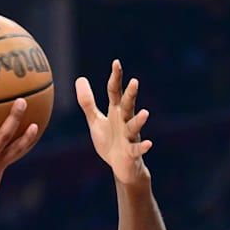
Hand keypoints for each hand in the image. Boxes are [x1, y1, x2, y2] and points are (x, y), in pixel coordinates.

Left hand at [75, 59, 152, 184]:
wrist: (120, 167)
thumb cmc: (109, 141)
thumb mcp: (95, 120)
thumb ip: (88, 102)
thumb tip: (80, 78)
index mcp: (116, 112)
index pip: (115, 91)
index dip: (116, 78)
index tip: (116, 62)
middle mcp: (125, 121)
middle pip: (128, 105)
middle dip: (131, 95)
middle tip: (134, 82)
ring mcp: (129, 136)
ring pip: (135, 126)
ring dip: (140, 120)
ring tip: (146, 113)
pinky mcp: (132, 152)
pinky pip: (137, 149)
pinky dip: (143, 146)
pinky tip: (149, 143)